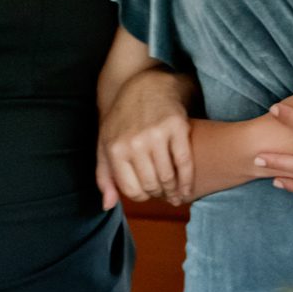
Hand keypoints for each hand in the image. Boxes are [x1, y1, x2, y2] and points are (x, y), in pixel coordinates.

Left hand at [99, 69, 193, 206]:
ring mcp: (157, 135)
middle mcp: (135, 143)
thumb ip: (104, 176)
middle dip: (160, 195)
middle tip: (165, 195)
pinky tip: (188, 188)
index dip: (143, 197)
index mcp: (115, 149)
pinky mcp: (177, 127)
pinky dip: (187, 180)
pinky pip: (185, 162)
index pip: (132, 189)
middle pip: (151, 185)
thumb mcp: (105, 145)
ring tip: (177, 194)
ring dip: (174, 191)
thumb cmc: (122, 119)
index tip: (149, 194)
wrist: (144, 85)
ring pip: (168, 176)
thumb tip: (108, 206)